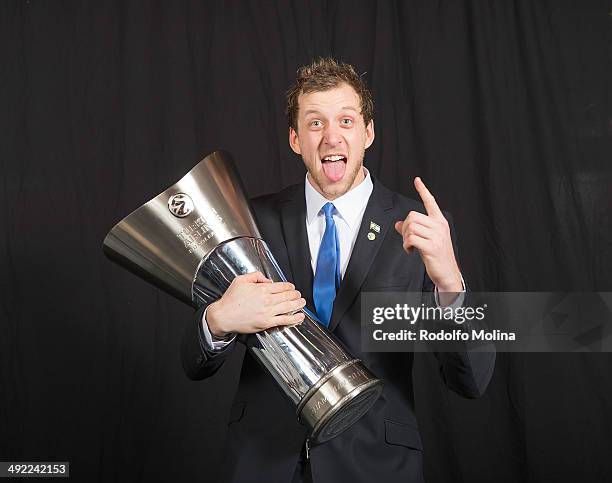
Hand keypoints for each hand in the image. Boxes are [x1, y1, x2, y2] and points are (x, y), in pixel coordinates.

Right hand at [207, 271, 305, 336]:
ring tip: (302, 302)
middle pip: (288, 296)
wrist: (223, 316)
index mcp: (262, 289)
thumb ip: (256, 276)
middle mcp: (267, 300)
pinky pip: (285, 320)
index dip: (290, 287)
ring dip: (298, 304)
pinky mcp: (267, 323)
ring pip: (289, 307)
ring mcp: (268, 312)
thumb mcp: (241, 280)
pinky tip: (300, 316)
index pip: (282, 286)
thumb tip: (268, 280)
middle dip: (296, 295)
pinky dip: (295, 318)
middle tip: (299, 295)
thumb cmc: (230, 300)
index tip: (292, 288)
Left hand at [394, 177, 462, 291]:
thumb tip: (397, 224)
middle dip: (404, 227)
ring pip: (410, 227)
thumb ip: (414, 230)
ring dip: (404, 238)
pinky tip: (411, 251)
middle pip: (412, 216)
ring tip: (410, 246)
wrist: (448, 273)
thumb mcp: (426, 240)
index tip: (417, 181)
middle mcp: (439, 226)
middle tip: (407, 239)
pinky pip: (411, 239)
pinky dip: (406, 245)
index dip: (423, 191)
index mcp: (440, 222)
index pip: (431, 202)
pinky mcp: (431, 247)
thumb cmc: (437, 256)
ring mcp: (437, 236)